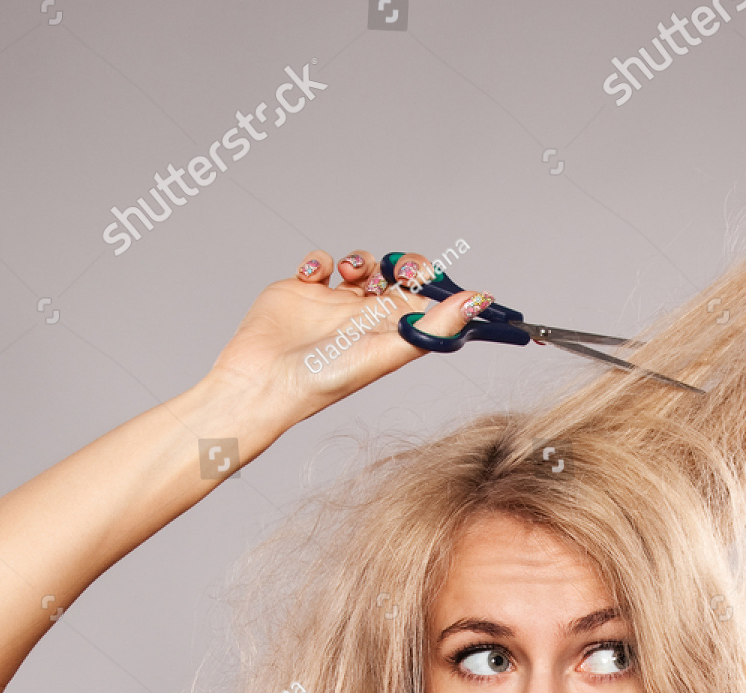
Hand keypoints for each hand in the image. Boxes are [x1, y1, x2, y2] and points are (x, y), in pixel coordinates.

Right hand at [209, 248, 492, 418]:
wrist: (265, 381)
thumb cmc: (326, 379)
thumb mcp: (387, 350)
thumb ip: (434, 325)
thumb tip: (480, 301)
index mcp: (391, 334)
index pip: (427, 303)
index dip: (435, 285)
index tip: (434, 276)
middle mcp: (366, 319)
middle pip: (398, 278)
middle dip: (401, 264)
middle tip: (397, 269)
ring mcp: (334, 304)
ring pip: (362, 266)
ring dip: (362, 258)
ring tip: (351, 271)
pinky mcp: (303, 291)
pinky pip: (320, 262)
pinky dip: (320, 259)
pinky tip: (312, 276)